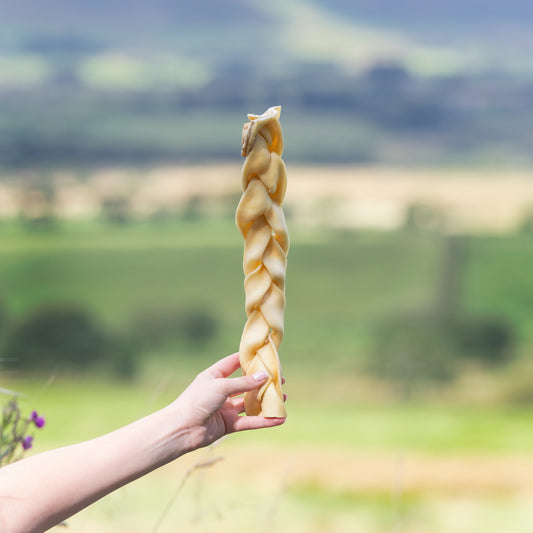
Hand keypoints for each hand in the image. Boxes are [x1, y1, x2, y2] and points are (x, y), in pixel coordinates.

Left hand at [171, 353, 285, 450]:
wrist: (181, 429)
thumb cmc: (196, 401)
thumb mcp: (221, 386)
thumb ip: (244, 383)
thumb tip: (265, 375)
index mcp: (215, 375)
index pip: (234, 363)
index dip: (249, 359)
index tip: (265, 355)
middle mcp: (221, 391)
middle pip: (246, 384)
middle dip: (262, 382)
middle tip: (280, 379)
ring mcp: (225, 408)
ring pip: (250, 403)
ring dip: (266, 401)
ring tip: (283, 397)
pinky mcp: (228, 425)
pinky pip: (250, 421)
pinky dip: (264, 420)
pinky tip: (279, 418)